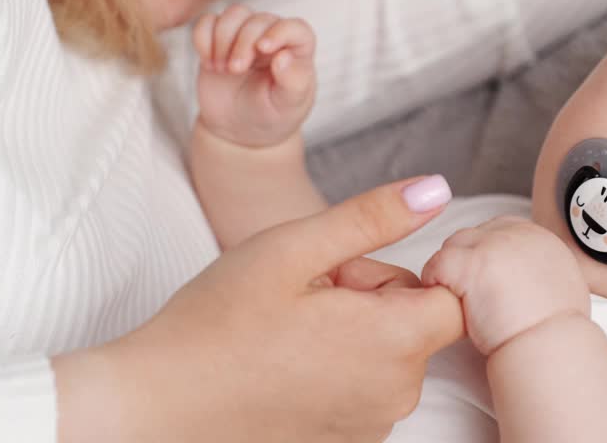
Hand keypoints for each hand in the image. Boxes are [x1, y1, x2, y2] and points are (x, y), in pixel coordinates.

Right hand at [56, 177, 463, 442]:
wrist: (155, 408)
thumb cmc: (215, 324)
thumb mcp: (294, 247)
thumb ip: (374, 217)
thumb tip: (436, 189)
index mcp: (394, 341)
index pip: (451, 295)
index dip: (406, 269)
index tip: (350, 267)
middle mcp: (395, 394)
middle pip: (418, 322)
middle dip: (372, 296)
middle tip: (306, 291)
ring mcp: (371, 426)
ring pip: (390, 355)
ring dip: (354, 332)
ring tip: (289, 327)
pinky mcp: (345, 442)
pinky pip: (365, 390)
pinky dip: (338, 368)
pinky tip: (285, 361)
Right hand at [193, 4, 314, 147]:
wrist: (240, 128)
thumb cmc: (271, 114)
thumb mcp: (288, 105)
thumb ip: (293, 82)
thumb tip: (283, 57)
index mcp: (298, 49)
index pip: (296, 28)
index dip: (279, 32)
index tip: (263, 49)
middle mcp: (272, 36)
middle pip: (258, 20)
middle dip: (243, 43)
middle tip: (235, 70)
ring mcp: (244, 35)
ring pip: (234, 14)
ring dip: (223, 38)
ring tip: (221, 69)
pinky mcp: (219, 39)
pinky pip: (207, 22)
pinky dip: (203, 38)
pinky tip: (208, 62)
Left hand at [422, 216, 589, 355]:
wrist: (551, 349)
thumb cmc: (554, 332)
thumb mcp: (561, 285)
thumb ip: (538, 269)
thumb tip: (520, 275)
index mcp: (538, 237)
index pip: (497, 231)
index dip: (484, 258)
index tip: (484, 284)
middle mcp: (517, 233)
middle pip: (473, 236)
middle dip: (465, 264)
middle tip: (469, 297)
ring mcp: (493, 245)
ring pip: (453, 247)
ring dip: (450, 273)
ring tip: (459, 304)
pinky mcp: (472, 264)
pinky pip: (436, 265)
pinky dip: (435, 284)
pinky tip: (445, 307)